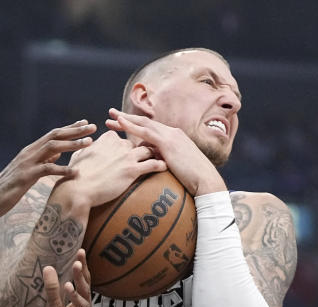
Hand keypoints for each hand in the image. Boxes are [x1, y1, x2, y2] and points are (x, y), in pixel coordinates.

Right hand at [0, 120, 96, 223]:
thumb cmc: (10, 188)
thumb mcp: (29, 171)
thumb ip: (43, 161)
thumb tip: (57, 153)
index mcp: (30, 151)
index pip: (53, 134)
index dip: (70, 128)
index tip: (85, 123)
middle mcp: (29, 152)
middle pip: (55, 136)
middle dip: (75, 130)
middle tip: (93, 126)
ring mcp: (27, 163)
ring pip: (53, 147)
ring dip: (72, 144)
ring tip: (89, 143)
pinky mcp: (26, 176)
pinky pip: (47, 169)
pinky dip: (62, 169)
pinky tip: (75, 172)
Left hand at [43, 249, 93, 306]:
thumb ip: (52, 291)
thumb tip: (49, 267)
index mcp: (79, 302)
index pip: (82, 281)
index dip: (82, 267)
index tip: (80, 251)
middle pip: (85, 290)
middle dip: (82, 277)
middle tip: (77, 263)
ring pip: (85, 306)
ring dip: (78, 296)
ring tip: (69, 285)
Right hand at [55, 130, 166, 207]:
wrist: (78, 188)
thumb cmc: (76, 174)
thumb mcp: (80, 154)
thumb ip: (87, 148)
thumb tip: (85, 148)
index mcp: (107, 138)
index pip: (124, 136)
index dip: (129, 144)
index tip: (134, 149)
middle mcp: (119, 144)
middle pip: (138, 142)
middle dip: (146, 146)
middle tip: (155, 152)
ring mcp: (127, 156)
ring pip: (149, 149)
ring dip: (157, 153)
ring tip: (164, 158)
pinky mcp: (132, 170)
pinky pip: (153, 164)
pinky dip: (161, 165)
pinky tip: (165, 167)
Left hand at [106, 108, 226, 195]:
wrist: (206, 181)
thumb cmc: (194, 180)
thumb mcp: (177, 167)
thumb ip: (164, 161)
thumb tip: (151, 163)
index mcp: (175, 137)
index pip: (152, 128)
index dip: (136, 125)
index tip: (122, 124)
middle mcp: (172, 133)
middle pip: (145, 122)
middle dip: (128, 118)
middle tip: (111, 114)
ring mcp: (170, 136)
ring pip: (144, 124)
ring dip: (126, 119)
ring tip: (111, 116)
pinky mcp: (168, 143)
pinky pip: (146, 132)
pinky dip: (132, 126)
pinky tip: (120, 123)